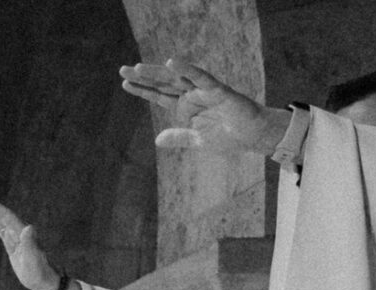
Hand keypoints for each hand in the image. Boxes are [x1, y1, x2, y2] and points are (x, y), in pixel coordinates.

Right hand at [0, 188, 63, 289]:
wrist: (42, 280)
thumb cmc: (38, 271)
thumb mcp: (33, 258)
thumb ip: (31, 243)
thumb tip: (28, 227)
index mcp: (21, 233)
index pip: (5, 215)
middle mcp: (19, 232)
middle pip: (2, 214)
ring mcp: (15, 238)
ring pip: (1, 220)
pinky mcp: (12, 245)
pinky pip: (1, 229)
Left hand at [120, 59, 285, 154]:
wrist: (253, 137)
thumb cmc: (229, 137)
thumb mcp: (197, 141)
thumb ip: (179, 137)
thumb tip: (157, 140)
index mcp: (186, 107)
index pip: (159, 95)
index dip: (143, 90)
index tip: (124, 83)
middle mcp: (192, 96)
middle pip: (163, 83)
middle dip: (143, 77)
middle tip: (122, 69)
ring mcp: (204, 92)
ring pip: (177, 78)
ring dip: (158, 72)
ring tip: (137, 68)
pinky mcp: (218, 91)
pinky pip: (202, 78)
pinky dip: (188, 70)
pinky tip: (174, 62)